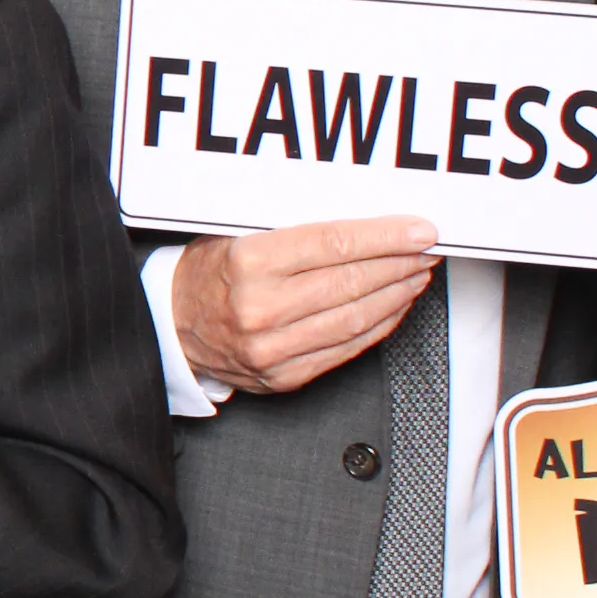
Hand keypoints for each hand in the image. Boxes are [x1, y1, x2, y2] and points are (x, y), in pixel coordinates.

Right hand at [172, 219, 438, 393]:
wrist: (170, 326)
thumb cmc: (207, 273)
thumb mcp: (236, 232)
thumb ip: (293, 229)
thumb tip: (364, 221)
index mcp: (247, 263)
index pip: (334, 245)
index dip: (385, 237)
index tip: (419, 230)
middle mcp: (260, 309)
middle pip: (352, 282)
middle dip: (400, 263)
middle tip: (426, 249)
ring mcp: (273, 349)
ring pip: (356, 319)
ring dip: (397, 294)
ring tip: (417, 274)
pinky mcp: (284, 377)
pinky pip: (346, 349)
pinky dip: (378, 325)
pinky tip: (393, 306)